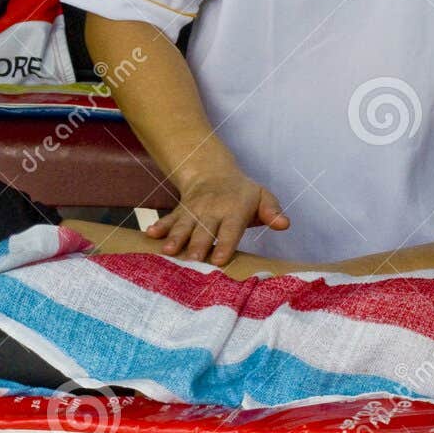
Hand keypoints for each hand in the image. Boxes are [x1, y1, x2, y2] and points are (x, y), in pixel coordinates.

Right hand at [148, 168, 288, 264]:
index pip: (230, 229)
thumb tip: (284, 224)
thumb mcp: (262, 197)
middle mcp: (212, 210)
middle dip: (198, 244)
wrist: (212, 172)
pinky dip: (159, 226)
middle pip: (204, 229)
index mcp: (234, 209)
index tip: (219, 259)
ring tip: (168, 251)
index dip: (224, 243)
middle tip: (193, 259)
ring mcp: (193, 210)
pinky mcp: (180, 211)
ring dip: (175, 238)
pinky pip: (169, 218)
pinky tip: (149, 235)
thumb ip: (272, 212)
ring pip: (184, 225)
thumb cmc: (242, 194)